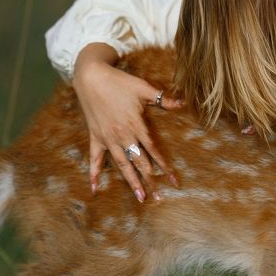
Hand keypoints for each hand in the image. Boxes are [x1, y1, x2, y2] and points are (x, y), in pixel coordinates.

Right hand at [73, 43, 181, 200]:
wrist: (91, 77)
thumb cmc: (119, 82)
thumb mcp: (143, 88)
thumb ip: (163, 99)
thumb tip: (184, 102)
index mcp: (135, 125)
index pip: (153, 150)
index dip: (164, 166)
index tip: (174, 180)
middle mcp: (122, 136)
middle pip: (139, 162)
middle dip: (150, 180)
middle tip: (159, 198)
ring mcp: (107, 139)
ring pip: (121, 164)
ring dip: (130, 182)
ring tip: (140, 197)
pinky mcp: (95, 137)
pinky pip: (94, 158)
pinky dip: (93, 173)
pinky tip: (95, 188)